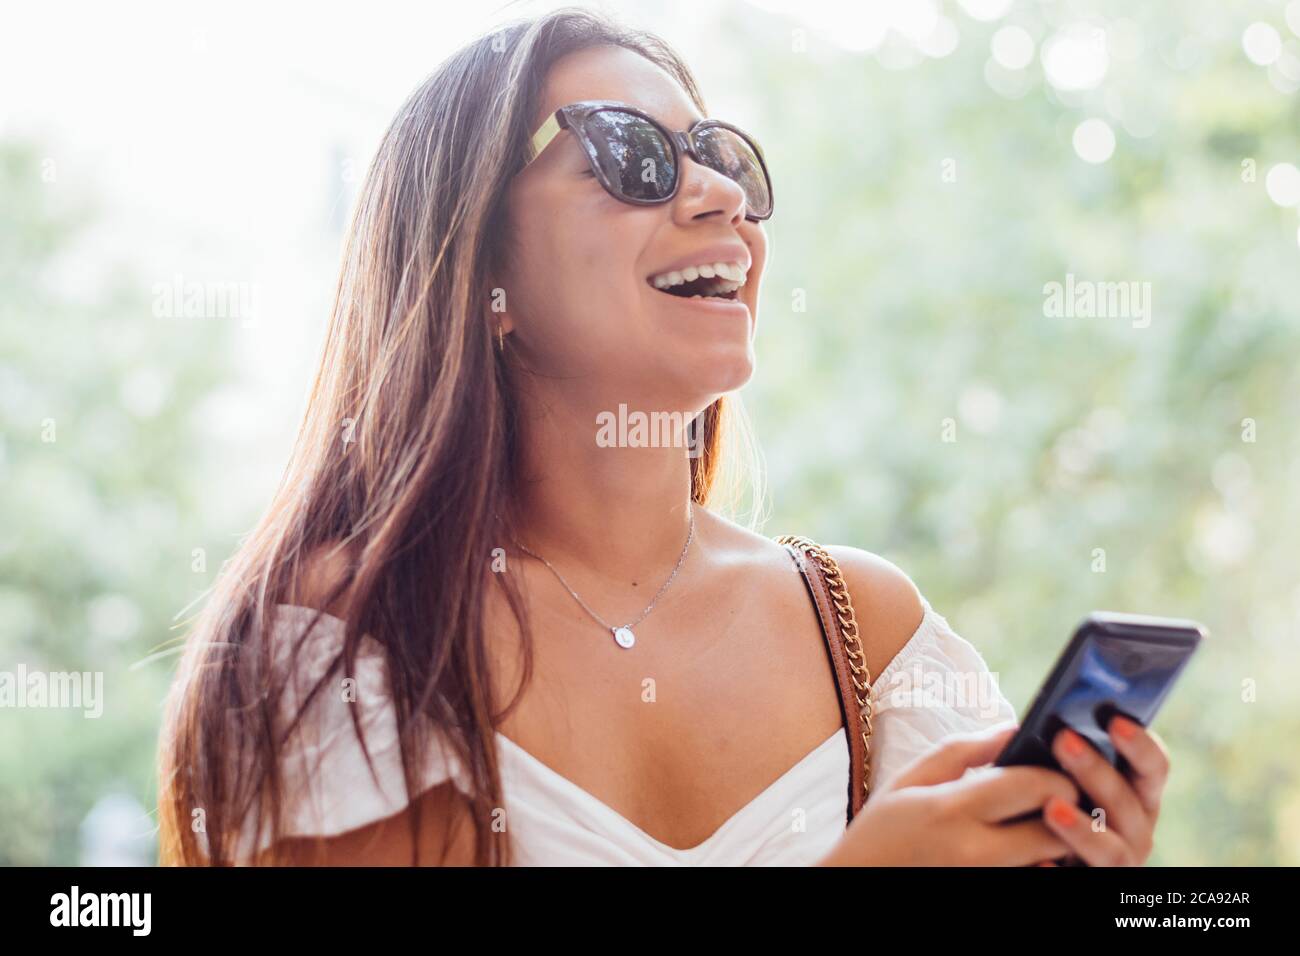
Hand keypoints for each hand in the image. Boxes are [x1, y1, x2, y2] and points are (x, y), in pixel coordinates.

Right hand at [817, 723, 1079, 865]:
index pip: (1033, 786)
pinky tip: (1024, 853)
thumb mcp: (909, 780)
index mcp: (951, 809)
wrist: (856, 884)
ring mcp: (985, 880)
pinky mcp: (990, 895)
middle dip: (1065, 812)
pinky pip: (1033, 879)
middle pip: (1055, 830)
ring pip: (1050, 862)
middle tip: (1057, 802)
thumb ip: (962, 750)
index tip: (1057, 771)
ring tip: (1040, 827)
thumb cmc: (881, 832)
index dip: (1057, 775)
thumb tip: (1012, 728)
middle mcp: (973, 852)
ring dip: (1055, 844)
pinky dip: (1038, 866)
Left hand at [1039, 716, 1168, 866]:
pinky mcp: (1096, 881)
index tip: (1114, 720)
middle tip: (1063, 741)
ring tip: (1052, 807)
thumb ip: (1058, 755)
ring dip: (1085, 828)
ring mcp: (1119, 860)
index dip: (1140, 744)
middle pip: (1128, 802)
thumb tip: (1019, 728)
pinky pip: (1084, 878)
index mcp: (1135, 794)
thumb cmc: (1044, 805)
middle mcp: (1135, 828)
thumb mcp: (1056, 776)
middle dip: (1097, 771)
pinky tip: (1042, 859)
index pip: (1152, 768)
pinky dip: (1062, 869)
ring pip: (1113, 850)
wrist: (1031, 854)